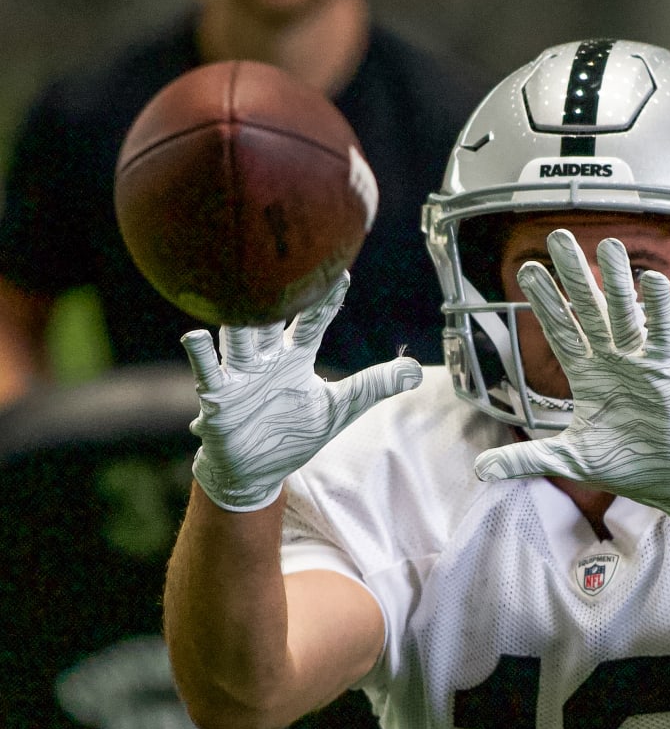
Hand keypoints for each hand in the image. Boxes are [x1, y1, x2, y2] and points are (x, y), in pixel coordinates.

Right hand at [181, 273, 421, 511]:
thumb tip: (416, 371)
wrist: (253, 470)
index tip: (340, 270)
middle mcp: (266, 358)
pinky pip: (207, 371)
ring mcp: (239, 374)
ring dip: (240, 316)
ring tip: (240, 288)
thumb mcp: (340, 409)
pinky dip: (200, 353)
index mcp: (295, 357)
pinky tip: (195, 335)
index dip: (326, 298)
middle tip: (283, 258)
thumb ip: (374, 386)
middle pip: (272, 318)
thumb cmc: (292, 433)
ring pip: (238, 337)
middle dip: (278, 292)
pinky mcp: (218, 396)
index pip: (313, 320)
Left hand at [474, 230, 669, 523]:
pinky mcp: (664, 372)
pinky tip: (649, 280)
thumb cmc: (623, 464)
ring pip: (622, 313)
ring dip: (615, 280)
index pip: (561, 331)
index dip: (545, 302)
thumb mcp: (566, 459)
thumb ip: (525, 458)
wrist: (666, 478)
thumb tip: (480, 470)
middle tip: (559, 236)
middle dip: (573, 275)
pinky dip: (655, 309)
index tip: (527, 271)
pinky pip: (658, 335)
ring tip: (607, 243)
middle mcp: (610, 361)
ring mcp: (638, 363)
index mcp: (587, 376)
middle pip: (588, 310)